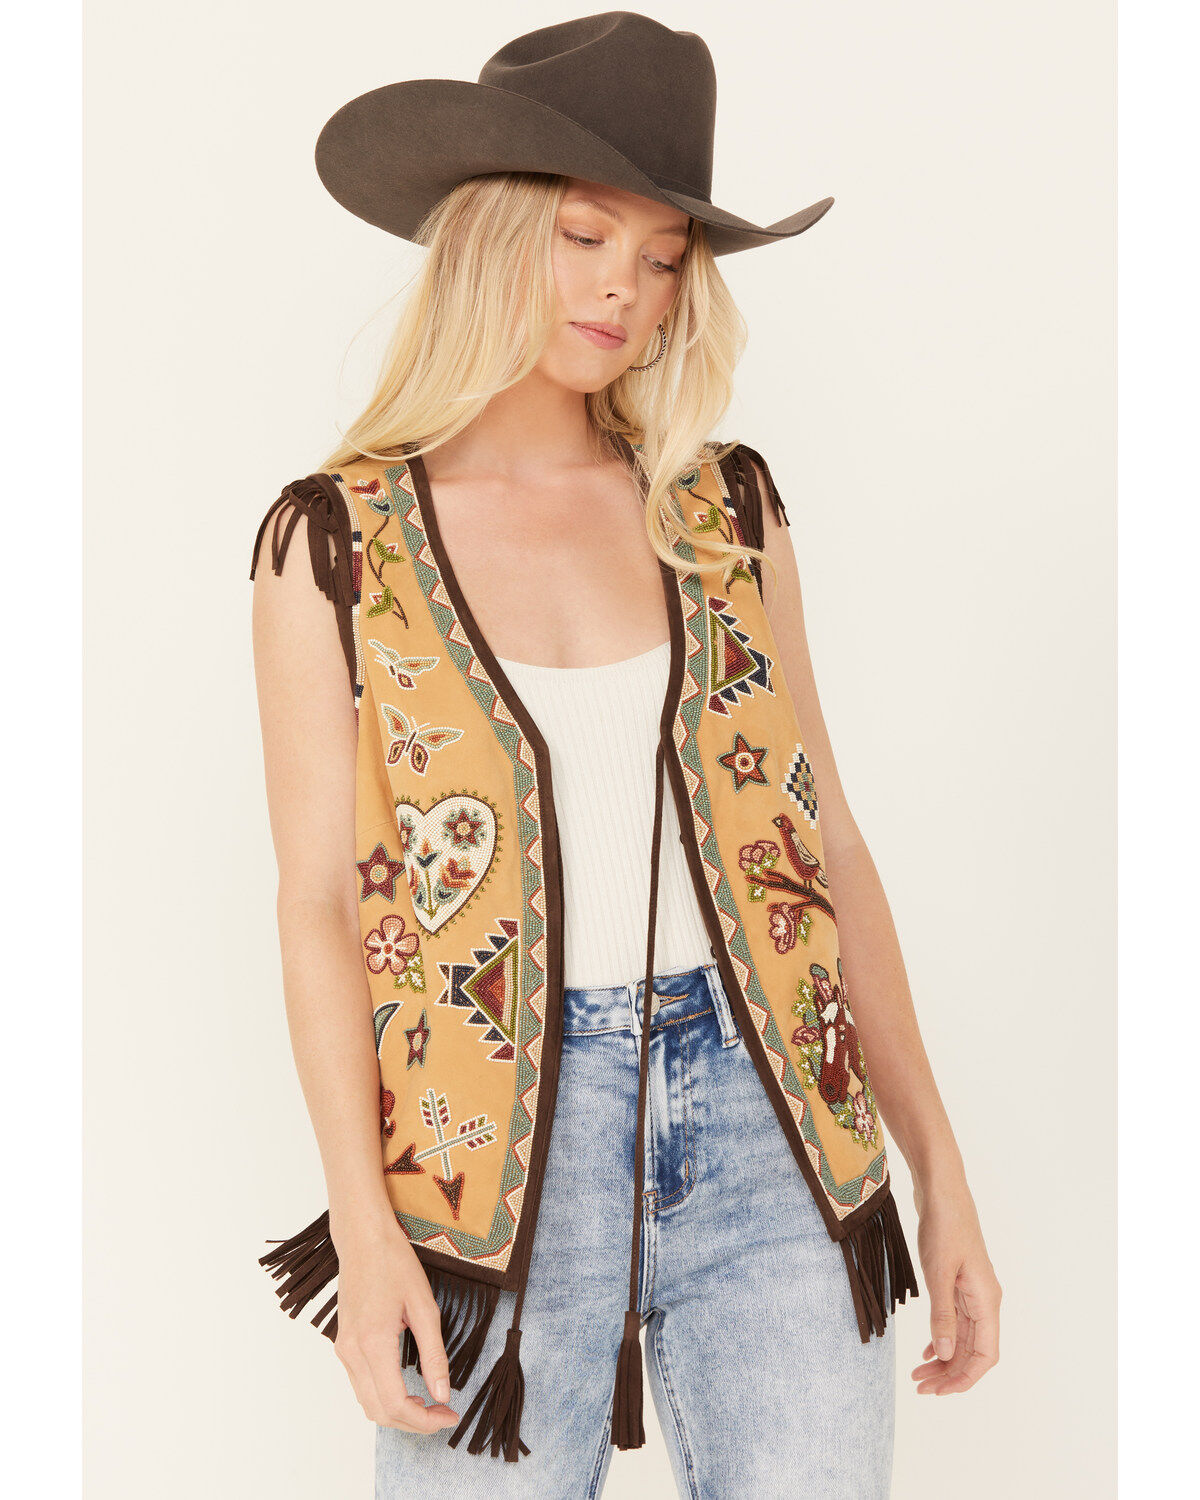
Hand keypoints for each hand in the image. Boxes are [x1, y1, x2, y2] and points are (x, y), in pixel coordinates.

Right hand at [331, 1215, 459, 1432]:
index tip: (449, 1416)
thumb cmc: (394, 1263)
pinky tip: (407, 1388)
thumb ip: (434, 1353)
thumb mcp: (424, 1305)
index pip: (396, 1403)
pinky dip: (384, 1397)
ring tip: (429, 1405)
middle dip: (413, 1423)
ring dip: (397, 1413)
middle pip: (379, 1411)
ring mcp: (343, 1349)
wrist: (362, 1238)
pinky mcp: (343, 1344)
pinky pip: (361, 1385)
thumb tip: (443, 1394)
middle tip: (443, 1415)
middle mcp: (352, 1352)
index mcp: (373, 1343)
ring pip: (367, 1402)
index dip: (424, 1421)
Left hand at [909, 1178, 1000, 1394]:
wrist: (941, 1188)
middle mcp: (984, 1299)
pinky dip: (942, 1337)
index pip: (985, 1355)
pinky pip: (955, 1320)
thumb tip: (945, 1355)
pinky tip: (928, 1348)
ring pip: (963, 1336)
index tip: (938, 1392)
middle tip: (919, 1386)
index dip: (964, 1378)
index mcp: (986, 1300)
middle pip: (973, 1350)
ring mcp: (972, 1290)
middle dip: (949, 1372)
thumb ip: (942, 1315)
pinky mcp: (958, 1280)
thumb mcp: (939, 1272)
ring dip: (943, 1357)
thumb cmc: (944, 1225)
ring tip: (918, 1374)